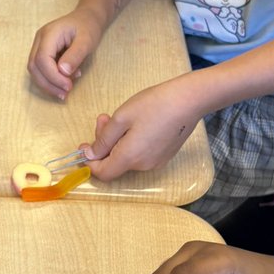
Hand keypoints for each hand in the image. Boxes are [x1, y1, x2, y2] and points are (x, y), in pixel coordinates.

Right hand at [27, 7, 104, 99]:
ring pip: (35, 70)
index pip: (42, 59)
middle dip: (48, 83)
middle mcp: (40, 40)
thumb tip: (63, 72)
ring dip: (48, 84)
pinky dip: (51, 79)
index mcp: (49, 34)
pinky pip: (41, 69)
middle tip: (65, 94)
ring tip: (65, 91)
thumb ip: (75, 55)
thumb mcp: (87, 40)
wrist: (87, 18)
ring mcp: (39, 45)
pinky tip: (66, 82)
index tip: (68, 86)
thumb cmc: (88, 26)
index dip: (53, 76)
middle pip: (34, 66)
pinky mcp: (43, 52)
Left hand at [80, 75, 202, 179]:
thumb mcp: (121, 118)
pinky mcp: (165, 155)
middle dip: (104, 142)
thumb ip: (103, 139)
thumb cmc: (153, 105)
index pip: (103, 173)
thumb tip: (90, 155)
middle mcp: (143, 166)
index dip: (90, 162)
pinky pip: (140, 153)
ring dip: (118, 139)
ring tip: (121, 116)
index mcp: (130, 158)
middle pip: (115, 162)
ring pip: (127, 156)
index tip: (85, 144)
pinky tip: (137, 123)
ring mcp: (156, 162)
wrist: (189, 101)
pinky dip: (132, 141)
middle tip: (104, 118)